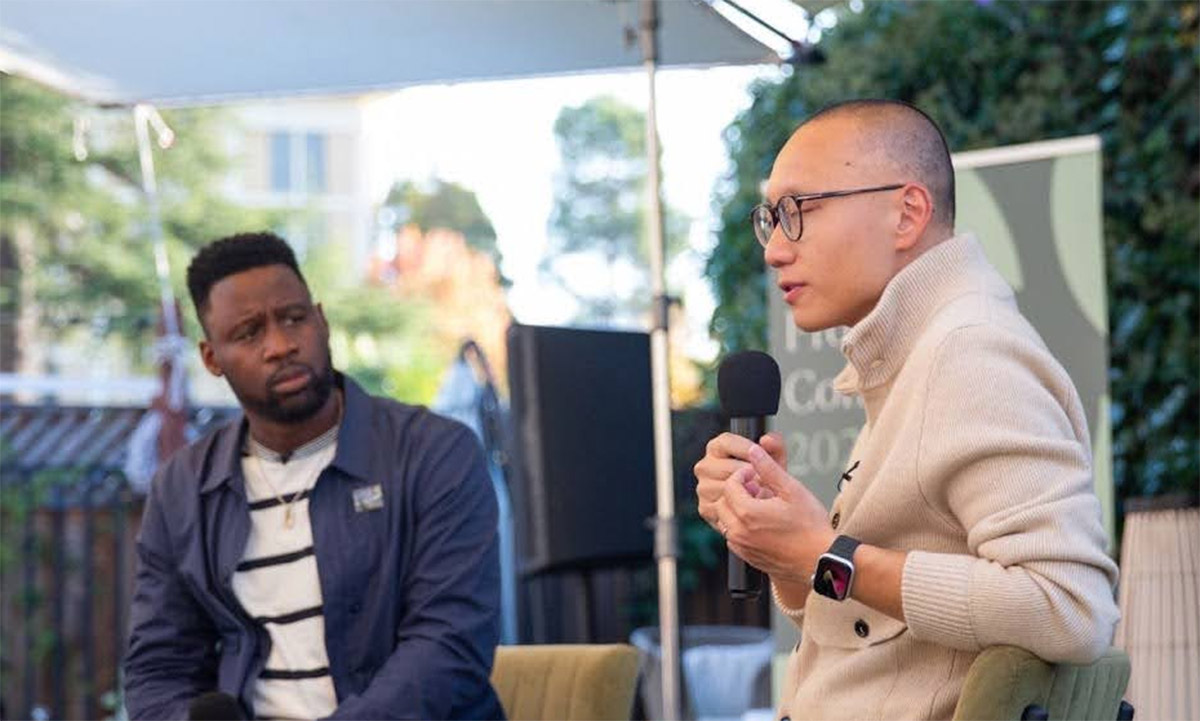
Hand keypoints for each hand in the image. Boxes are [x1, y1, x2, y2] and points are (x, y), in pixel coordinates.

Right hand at [694, 432, 785, 532]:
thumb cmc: (765, 479)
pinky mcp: (704, 508)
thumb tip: (766, 440)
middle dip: (749, 474)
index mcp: (716, 448)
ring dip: (745, 492)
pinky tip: (752, 506)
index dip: (746, 449)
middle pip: (727, 467)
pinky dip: (739, 507)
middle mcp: (704, 466)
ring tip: (762, 493)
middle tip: (767, 481)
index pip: (726, 442)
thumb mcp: (773, 461)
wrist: (760, 510)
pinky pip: (722, 506)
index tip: (762, 458)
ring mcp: (703, 488)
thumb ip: (775, 446)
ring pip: (725, 488)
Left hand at [713, 442, 834, 584]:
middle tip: (758, 489)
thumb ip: (769, 468)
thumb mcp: (792, 490)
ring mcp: (742, 547)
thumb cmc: (811, 527)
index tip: (755, 474)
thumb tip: (754, 450)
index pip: (729, 485)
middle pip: (723, 502)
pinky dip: (740, 526)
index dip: (742, 475)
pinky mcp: (747, 557)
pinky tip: (761, 523)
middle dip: (736, 491)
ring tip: (761, 505)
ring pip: (725, 521)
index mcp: (747, 513)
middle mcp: (739, 532)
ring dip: (737, 509)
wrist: (821, 560)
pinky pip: (732, 537)